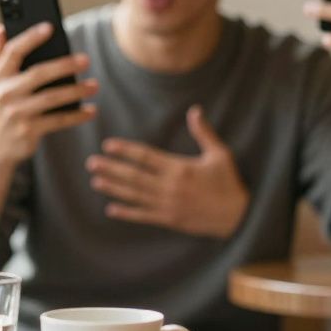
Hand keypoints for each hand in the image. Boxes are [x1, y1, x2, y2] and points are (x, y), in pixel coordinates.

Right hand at [0, 22, 96, 167]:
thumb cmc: (1, 107)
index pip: (13, 52)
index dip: (30, 38)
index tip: (50, 27)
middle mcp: (5, 94)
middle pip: (38, 74)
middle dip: (63, 66)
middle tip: (86, 60)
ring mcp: (17, 114)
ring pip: (51, 98)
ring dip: (75, 91)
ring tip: (94, 85)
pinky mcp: (29, 131)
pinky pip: (58, 121)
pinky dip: (76, 116)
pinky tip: (91, 110)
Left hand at [86, 105, 248, 237]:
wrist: (239, 217)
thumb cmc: (229, 183)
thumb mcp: (220, 155)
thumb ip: (204, 133)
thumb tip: (195, 110)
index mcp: (179, 168)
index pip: (146, 156)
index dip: (125, 150)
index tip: (108, 144)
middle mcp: (170, 186)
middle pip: (134, 176)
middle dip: (111, 168)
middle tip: (91, 163)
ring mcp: (168, 205)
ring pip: (134, 195)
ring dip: (113, 188)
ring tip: (95, 181)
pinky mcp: (169, 220)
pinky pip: (143, 216)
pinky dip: (126, 213)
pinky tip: (110, 209)